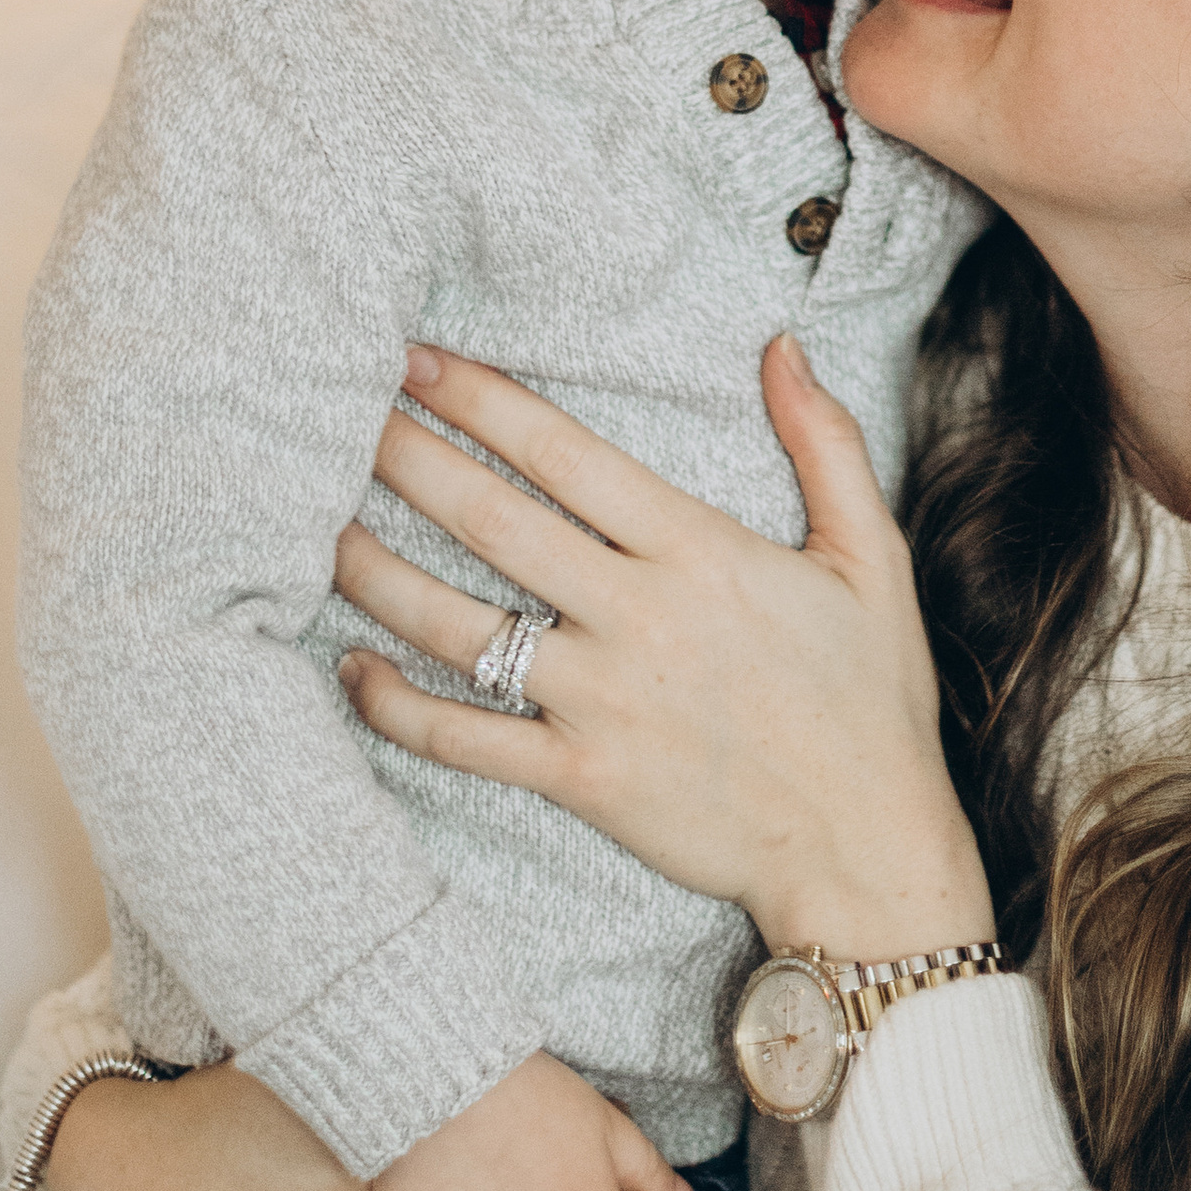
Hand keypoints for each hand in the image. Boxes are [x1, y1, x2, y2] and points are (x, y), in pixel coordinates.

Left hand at [334, 334, 992, 958]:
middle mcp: (640, 617)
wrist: (867, 845)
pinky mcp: (580, 780)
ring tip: (320, 526)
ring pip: (459, 626)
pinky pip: (463, 739)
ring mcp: (602, 702)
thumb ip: (823, 442)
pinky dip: (395, 706)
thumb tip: (782, 345)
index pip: (566, 455)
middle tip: (341, 414)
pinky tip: (351, 668)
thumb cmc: (868, 699)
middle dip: (407, 458)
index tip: (418, 361)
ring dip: (377, 572)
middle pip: (493, 520)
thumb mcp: (870, 556)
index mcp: (700, 550)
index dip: (482, 400)